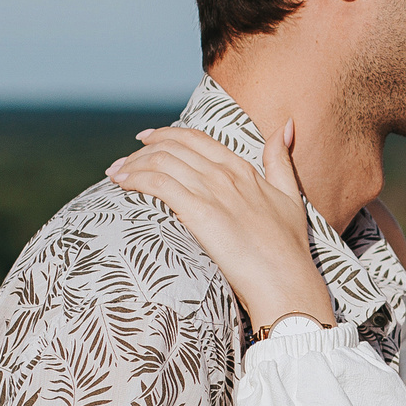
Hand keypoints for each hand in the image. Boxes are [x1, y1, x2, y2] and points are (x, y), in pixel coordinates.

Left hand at [107, 124, 334, 331]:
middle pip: (173, 147)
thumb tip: (286, 124)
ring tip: (114, 174)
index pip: (196, 139)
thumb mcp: (290, 196)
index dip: (166, 135)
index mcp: (243, 169)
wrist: (285, 281)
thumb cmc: (289, 248)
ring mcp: (212, 192)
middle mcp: (225, 174)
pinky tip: (122, 185)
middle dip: (141, 151)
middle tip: (122, 162)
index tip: (144, 140)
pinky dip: (136, 179)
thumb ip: (281, 160)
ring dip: (132, 165)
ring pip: (162, 162)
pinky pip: (159, 184)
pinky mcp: (200, 213)